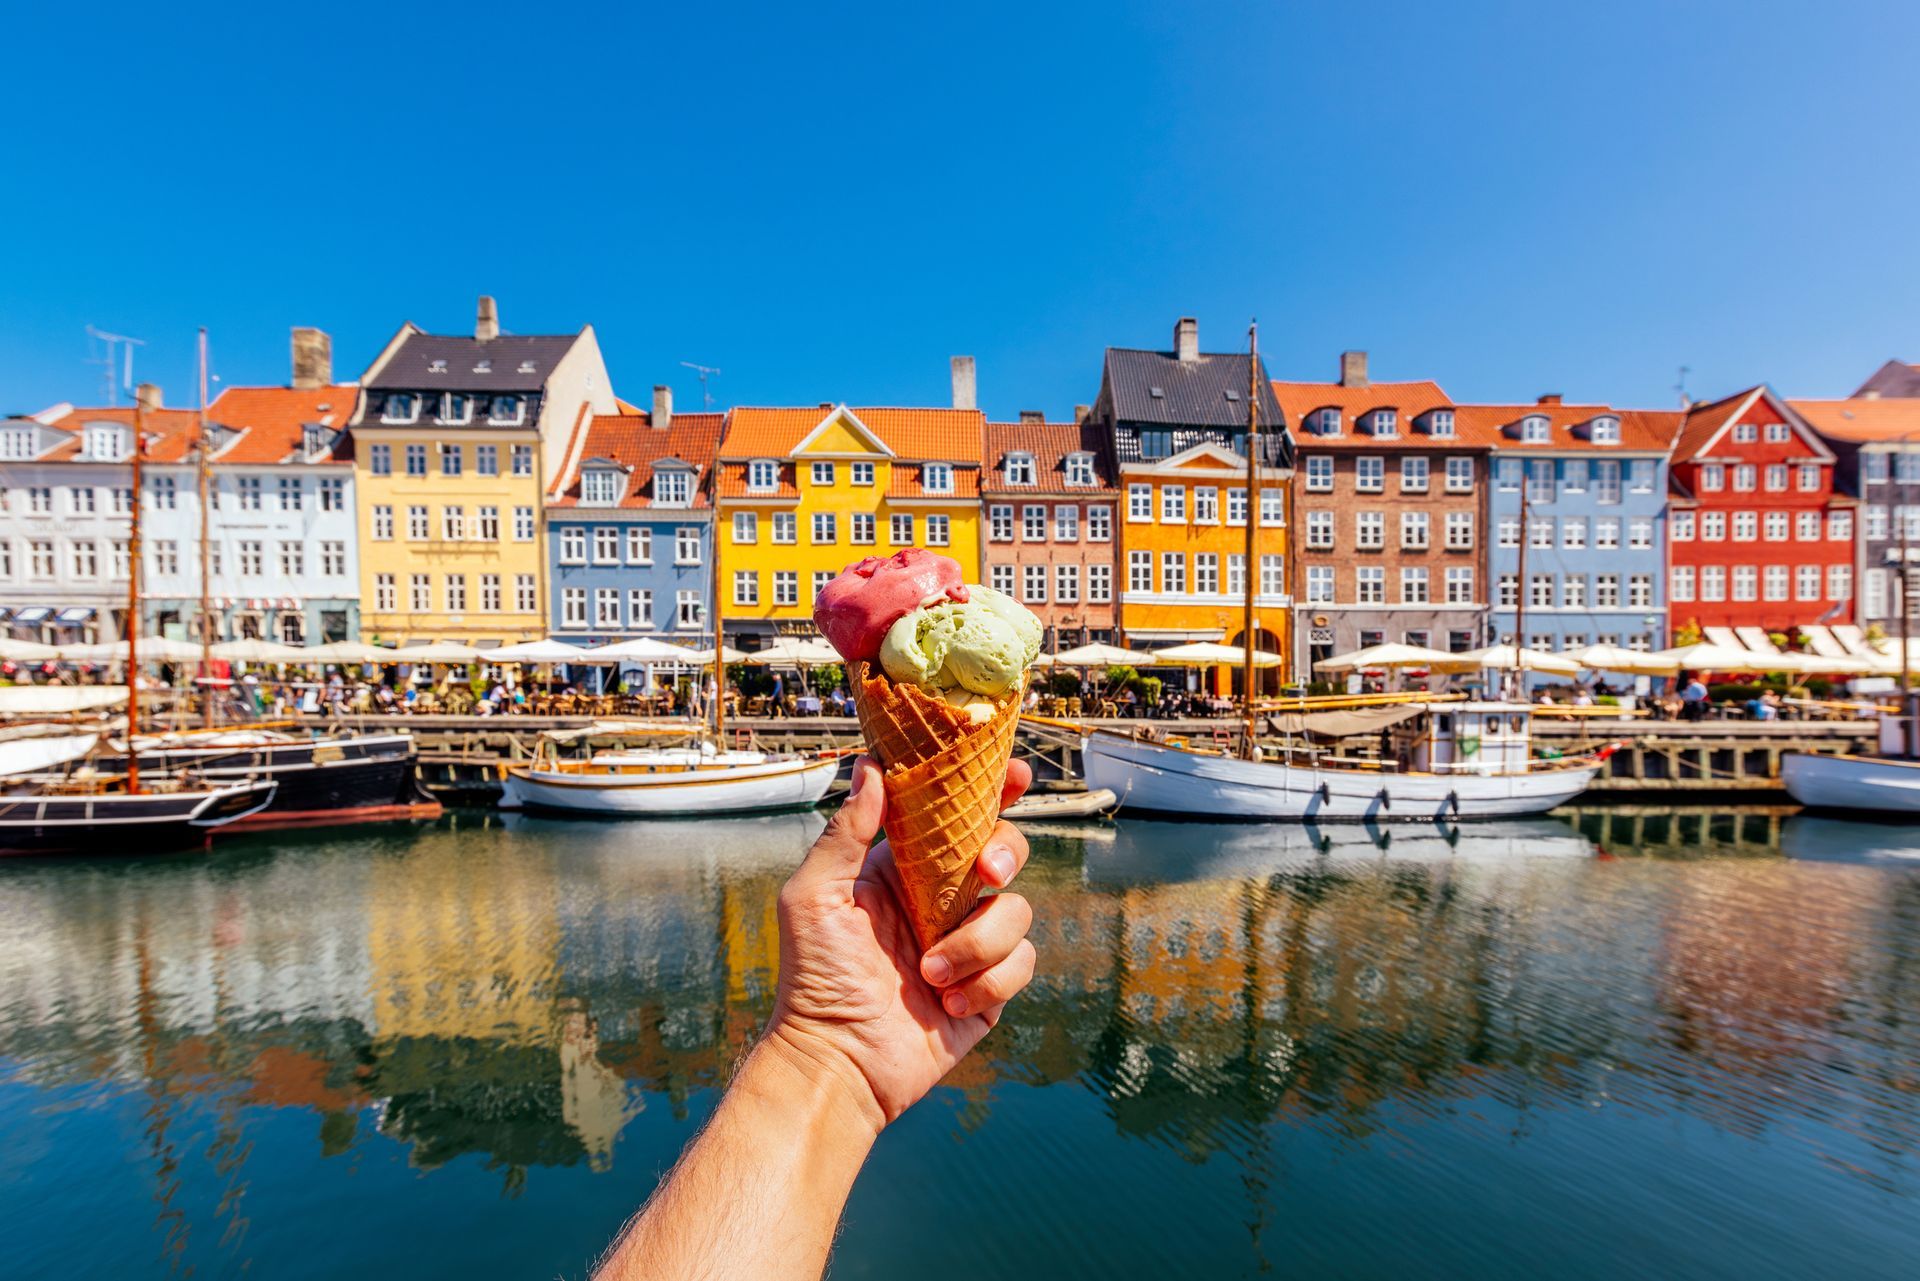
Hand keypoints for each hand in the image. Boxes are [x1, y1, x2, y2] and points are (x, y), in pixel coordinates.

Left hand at [765, 754, 1036, 1133]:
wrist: (838, 1062)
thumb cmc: (813, 979)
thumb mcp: (814, 897)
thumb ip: (845, 833)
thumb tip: (872, 766)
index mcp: (904, 872)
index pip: (955, 816)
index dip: (989, 788)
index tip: (1012, 771)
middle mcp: (941, 901)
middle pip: (1004, 851)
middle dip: (1004, 853)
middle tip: (984, 874)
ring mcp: (969, 944)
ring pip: (1016, 911)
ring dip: (977, 942)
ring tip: (930, 974)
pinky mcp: (990, 989)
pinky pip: (1022, 963)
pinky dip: (987, 981)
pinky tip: (947, 1003)